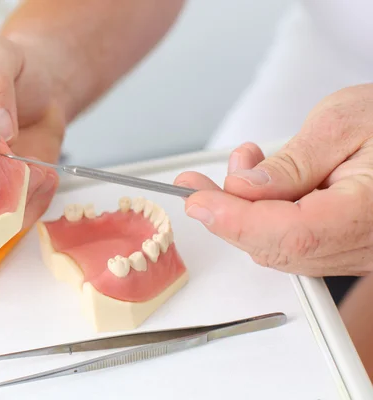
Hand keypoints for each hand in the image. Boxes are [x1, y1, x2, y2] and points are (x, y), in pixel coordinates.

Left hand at [175, 84, 372, 276]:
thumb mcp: (342, 122)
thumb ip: (292, 163)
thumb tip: (244, 188)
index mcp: (368, 213)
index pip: (292, 233)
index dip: (237, 220)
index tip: (199, 202)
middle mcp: (366, 245)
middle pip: (278, 246)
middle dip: (228, 216)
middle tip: (196, 187)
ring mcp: (356, 251)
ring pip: (280, 248)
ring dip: (244, 214)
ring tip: (242, 166)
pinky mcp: (344, 247)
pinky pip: (293, 243)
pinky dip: (263, 218)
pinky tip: (257, 186)